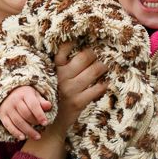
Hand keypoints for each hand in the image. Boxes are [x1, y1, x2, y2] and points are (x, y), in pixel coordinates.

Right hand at [0, 86, 51, 140]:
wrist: (6, 92)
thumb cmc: (24, 94)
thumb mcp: (34, 94)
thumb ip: (41, 101)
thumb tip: (49, 106)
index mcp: (24, 93)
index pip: (33, 105)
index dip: (40, 115)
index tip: (45, 123)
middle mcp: (14, 100)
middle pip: (26, 114)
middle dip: (35, 122)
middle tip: (40, 125)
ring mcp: (7, 108)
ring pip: (18, 122)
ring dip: (28, 131)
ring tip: (37, 137)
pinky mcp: (2, 115)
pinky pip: (9, 126)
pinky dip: (16, 133)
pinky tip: (23, 138)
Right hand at [20, 41, 107, 158]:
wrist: (50, 122)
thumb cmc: (54, 96)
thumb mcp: (52, 79)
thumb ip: (62, 67)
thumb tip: (83, 51)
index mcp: (54, 69)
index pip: (63, 49)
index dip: (74, 41)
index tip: (85, 36)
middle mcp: (62, 77)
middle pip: (85, 57)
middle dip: (96, 53)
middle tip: (100, 54)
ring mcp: (71, 89)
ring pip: (94, 71)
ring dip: (104, 67)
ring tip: (106, 66)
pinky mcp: (78, 102)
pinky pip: (97, 89)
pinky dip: (105, 84)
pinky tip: (107, 83)